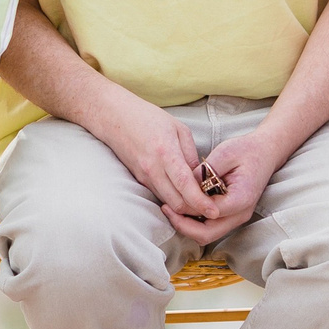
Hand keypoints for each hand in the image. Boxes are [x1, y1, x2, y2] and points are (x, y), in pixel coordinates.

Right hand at [92, 93, 213, 222]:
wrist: (115, 118)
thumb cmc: (148, 118)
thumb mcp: (178, 128)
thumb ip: (190, 153)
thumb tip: (200, 176)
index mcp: (166, 152)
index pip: (185, 185)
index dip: (200, 202)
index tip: (214, 211)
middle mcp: (153, 169)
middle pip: (176, 202)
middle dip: (195, 209)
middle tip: (210, 207)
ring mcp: (144, 176)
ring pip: (167, 202)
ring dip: (184, 206)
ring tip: (199, 202)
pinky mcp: (139, 179)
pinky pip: (159, 195)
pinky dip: (172, 198)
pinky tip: (182, 193)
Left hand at [162, 128, 284, 245]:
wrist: (265, 153)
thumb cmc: (246, 151)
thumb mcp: (225, 152)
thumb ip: (205, 171)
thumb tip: (184, 185)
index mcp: (241, 199)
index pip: (209, 214)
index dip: (188, 209)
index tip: (170, 200)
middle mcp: (240, 214)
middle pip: (207, 234)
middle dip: (183, 225)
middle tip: (166, 209)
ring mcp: (236, 217)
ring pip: (206, 235)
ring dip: (187, 226)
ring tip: (170, 209)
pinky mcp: (230, 215)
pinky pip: (209, 227)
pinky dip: (193, 222)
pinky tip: (181, 207)